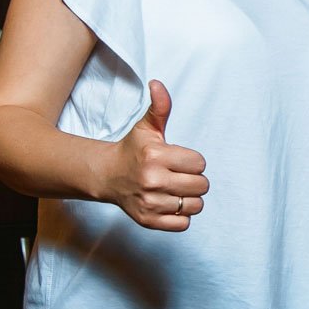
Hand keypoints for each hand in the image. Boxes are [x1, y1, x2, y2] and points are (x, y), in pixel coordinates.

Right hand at [103, 80, 208, 230]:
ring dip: (190, 199)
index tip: (179, 160)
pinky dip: (181, 216)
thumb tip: (158, 84)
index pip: (200, 163)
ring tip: (175, 190)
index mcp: (156, 156)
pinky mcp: (148, 220)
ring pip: (195, 205)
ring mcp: (149, 203)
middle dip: (194, 180)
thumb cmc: (133, 150)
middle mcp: (152, 181)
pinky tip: (169, 203)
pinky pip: (183, 223)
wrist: (107, 176)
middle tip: (178, 175)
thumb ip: (159, 107)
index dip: (193, 162)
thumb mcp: (146, 127)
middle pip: (201, 185)